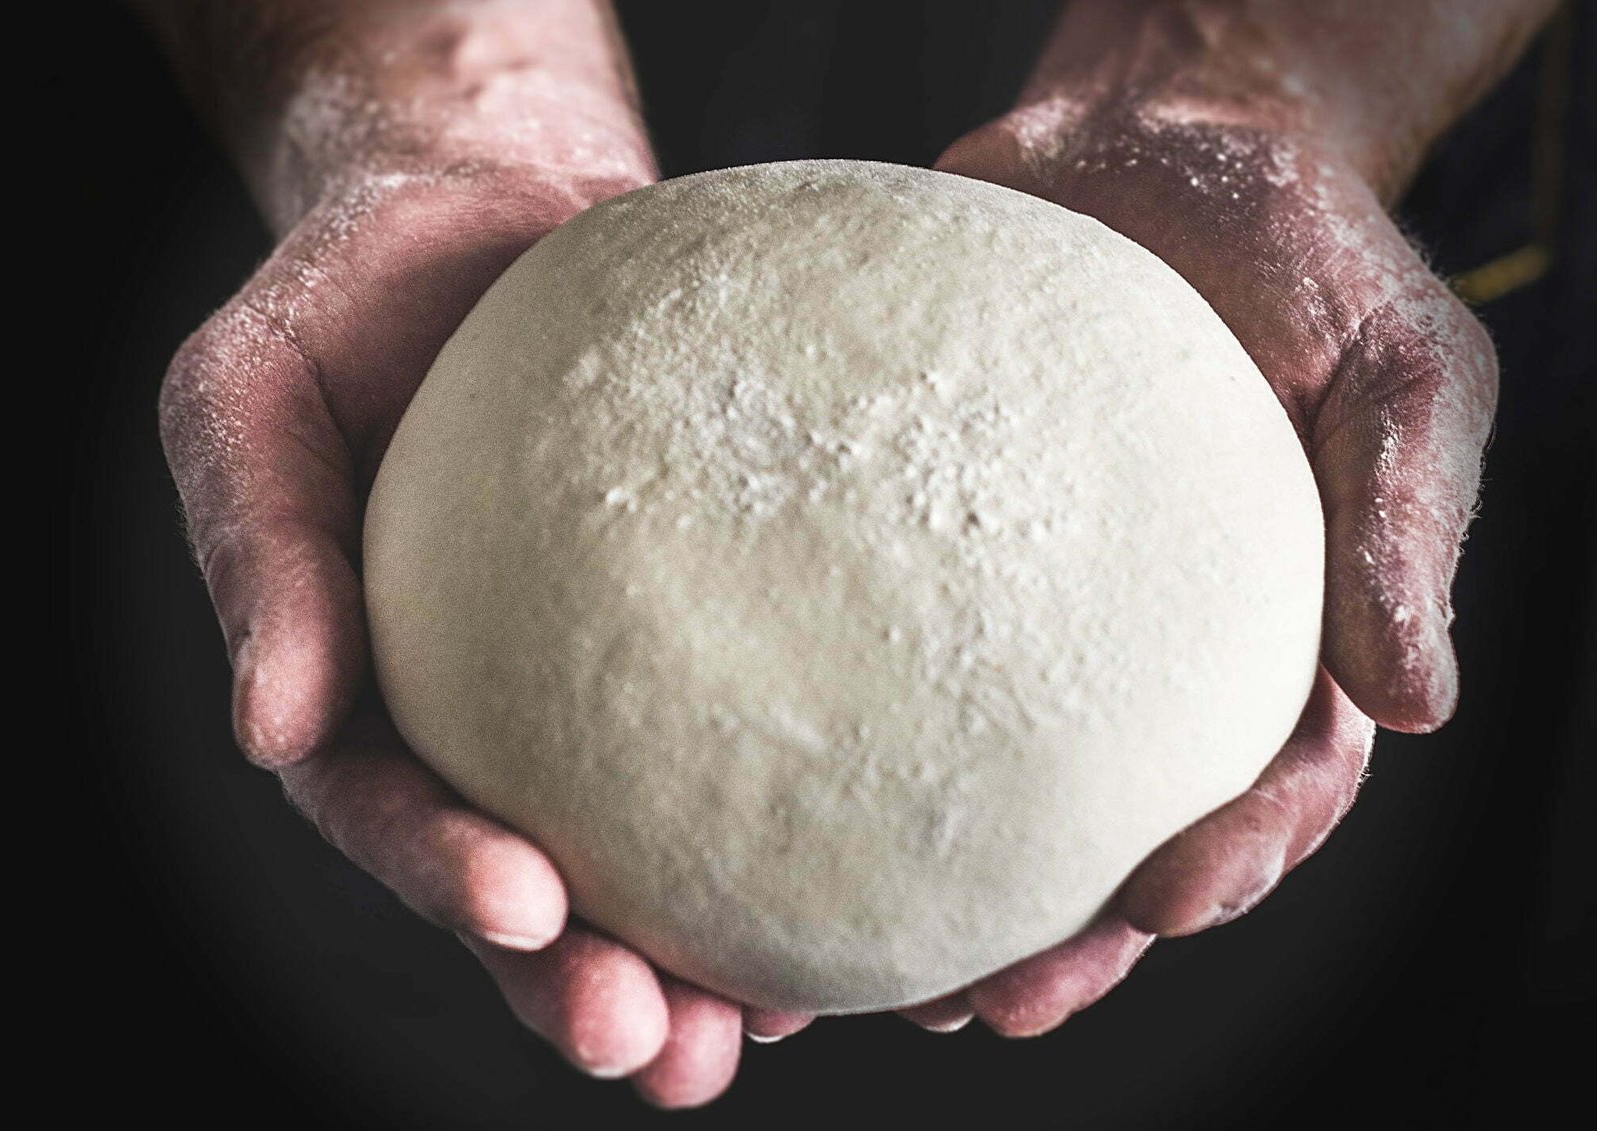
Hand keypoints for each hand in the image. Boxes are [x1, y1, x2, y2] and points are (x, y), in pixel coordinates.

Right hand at [161, 164, 763, 1106]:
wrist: (496, 211)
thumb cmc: (354, 301)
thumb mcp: (253, 398)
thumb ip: (257, 551)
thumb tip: (266, 724)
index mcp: (372, 687)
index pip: (394, 812)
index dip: (449, 876)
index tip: (528, 910)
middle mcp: (496, 713)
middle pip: (537, 886)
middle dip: (592, 984)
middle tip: (666, 1052)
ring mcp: (611, 681)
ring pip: (660, 849)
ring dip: (712, 956)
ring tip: (777, 1025)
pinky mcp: (717, 621)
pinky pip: (760, 729)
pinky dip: (811, 819)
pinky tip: (876, 872)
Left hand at [888, 68, 1496, 1035]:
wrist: (1152, 138)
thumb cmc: (1299, 244)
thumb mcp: (1397, 365)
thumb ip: (1402, 525)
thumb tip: (1423, 705)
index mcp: (1278, 628)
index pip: (1275, 782)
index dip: (1230, 859)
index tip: (1166, 903)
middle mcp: (1149, 646)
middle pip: (1121, 827)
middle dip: (1074, 934)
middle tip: (995, 1001)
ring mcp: (1035, 608)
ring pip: (1000, 786)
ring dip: (952, 894)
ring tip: (885, 974)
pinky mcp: (936, 551)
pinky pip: (893, 660)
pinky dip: (855, 752)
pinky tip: (788, 813)